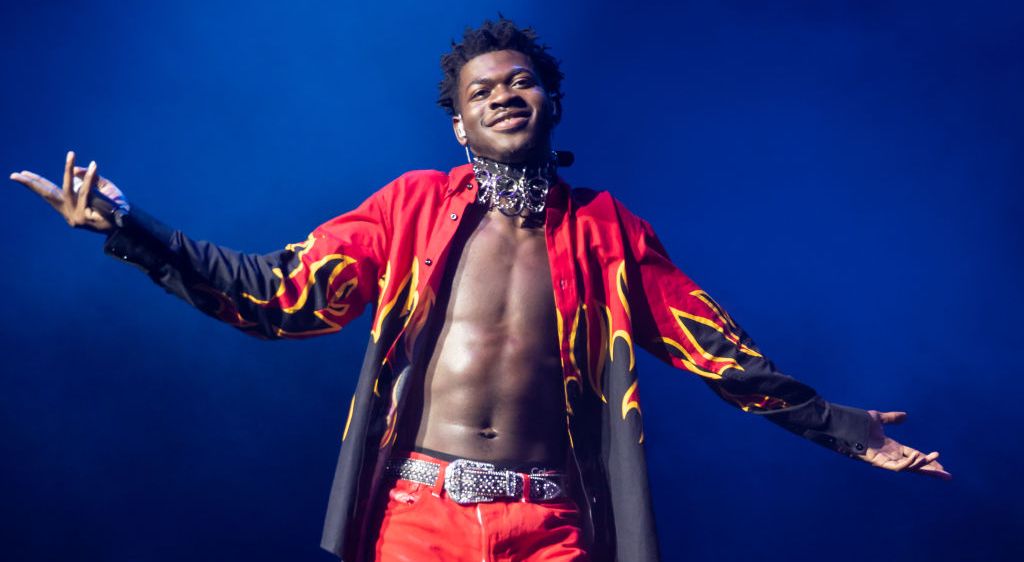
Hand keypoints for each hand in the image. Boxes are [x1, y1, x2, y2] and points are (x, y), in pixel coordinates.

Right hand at [10, 150, 127, 233]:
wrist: (130, 223)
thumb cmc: (116, 206)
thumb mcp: (102, 188)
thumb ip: (89, 178)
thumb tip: (77, 169)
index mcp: (70, 208)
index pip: (49, 194)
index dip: (35, 184)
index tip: (20, 174)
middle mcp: (69, 214)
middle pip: (48, 195)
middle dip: (32, 183)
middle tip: (16, 174)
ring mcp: (76, 217)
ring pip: (70, 190)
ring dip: (69, 170)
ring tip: (70, 154)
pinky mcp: (86, 218)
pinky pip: (88, 192)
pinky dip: (91, 178)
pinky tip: (94, 165)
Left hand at [860, 410, 951, 479]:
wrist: (844, 424)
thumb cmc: (857, 423)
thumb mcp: (879, 419)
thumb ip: (892, 418)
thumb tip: (906, 416)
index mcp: (892, 448)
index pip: (914, 455)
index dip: (927, 459)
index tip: (941, 462)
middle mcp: (890, 456)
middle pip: (915, 466)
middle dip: (931, 470)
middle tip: (947, 476)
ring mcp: (884, 460)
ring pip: (908, 467)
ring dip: (922, 465)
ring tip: (935, 459)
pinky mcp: (878, 462)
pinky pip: (897, 467)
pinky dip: (908, 464)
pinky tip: (919, 458)